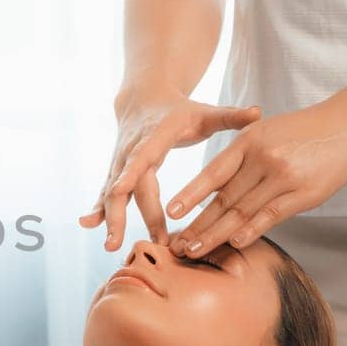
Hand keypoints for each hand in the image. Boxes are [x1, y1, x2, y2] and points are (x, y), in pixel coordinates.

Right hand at [78, 82, 262, 250]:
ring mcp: (121, 162)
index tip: (120, 191)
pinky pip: (105, 194)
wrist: (143, 99)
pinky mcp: (116, 172)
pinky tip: (87, 225)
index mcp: (155, 135)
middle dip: (128, 214)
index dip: (130, 172)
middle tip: (133, 240)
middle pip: (128, 185)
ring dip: (109, 219)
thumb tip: (259, 113)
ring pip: (112, 193)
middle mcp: (133, 149)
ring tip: (111, 245)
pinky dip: (97, 209)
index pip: (142, 156)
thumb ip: (231, 117)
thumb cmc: (179, 110)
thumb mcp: (206, 112)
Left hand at [168, 97, 346, 256]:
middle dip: (198, 225)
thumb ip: (241, 158)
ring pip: (244, 211)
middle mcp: (264, 158)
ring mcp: (285, 177)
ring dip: (217, 234)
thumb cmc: (304, 130)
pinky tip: (234, 243)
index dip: (191, 195)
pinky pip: (273, 215)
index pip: (213, 173)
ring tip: (196, 250)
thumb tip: (213, 190)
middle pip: (225, 199)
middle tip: (178, 245)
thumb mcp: (266, 131)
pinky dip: (252, 230)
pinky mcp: (306, 193)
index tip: (171, 213)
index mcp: (249, 141)